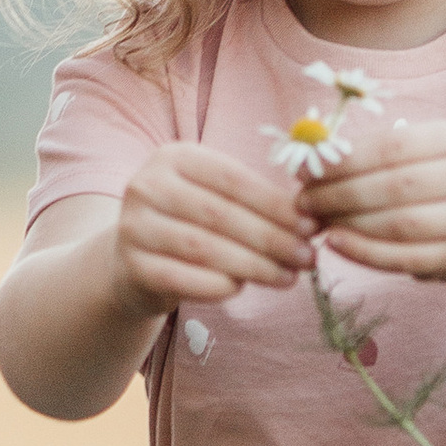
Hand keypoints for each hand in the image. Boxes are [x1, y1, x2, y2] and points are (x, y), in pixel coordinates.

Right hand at [116, 146, 315, 313]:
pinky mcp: (131, 266)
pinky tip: (242, 289)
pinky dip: (218, 286)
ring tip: (288, 278)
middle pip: (220, 214)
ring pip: (204, 248)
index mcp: (173, 157)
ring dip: (254, 266)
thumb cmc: (190, 224)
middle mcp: (146, 185)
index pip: (232, 179)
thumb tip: (313, 219)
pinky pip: (183, 279)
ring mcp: (134, 226)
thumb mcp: (214, 198)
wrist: (132, 260)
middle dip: (271, 238)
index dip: (275, 204)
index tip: (311, 226)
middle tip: (308, 257)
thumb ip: (255, 202)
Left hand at [303, 120, 445, 282]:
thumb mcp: (412, 154)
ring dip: (349, 224)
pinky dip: (366, 253)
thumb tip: (308, 162)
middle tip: (304, 201)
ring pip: (399, 225)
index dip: (344, 160)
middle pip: (394, 187)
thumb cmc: (428, 179)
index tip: (305, 169)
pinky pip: (405, 258)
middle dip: (340, 194)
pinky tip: (336, 244)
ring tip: (316, 221)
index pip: (391, 147)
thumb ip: (367, 155)